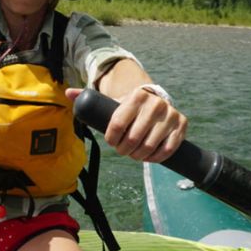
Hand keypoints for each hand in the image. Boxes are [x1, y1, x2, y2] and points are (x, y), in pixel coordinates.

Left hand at [66, 87, 186, 162]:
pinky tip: (149, 157)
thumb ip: (89, 97)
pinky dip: (156, 158)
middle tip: (123, 151)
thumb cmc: (127, 107)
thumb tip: (68, 92)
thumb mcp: (110, 101)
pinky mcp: (182, 124)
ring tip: (134, 154)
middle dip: (124, 150)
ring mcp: (170, 114)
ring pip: (150, 146)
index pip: (117, 124)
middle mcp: (155, 103)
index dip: (112, 139)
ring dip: (139, 156)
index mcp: (135, 96)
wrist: (154, 100)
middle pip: (133, 138)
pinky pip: (168, 149)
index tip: (112, 142)